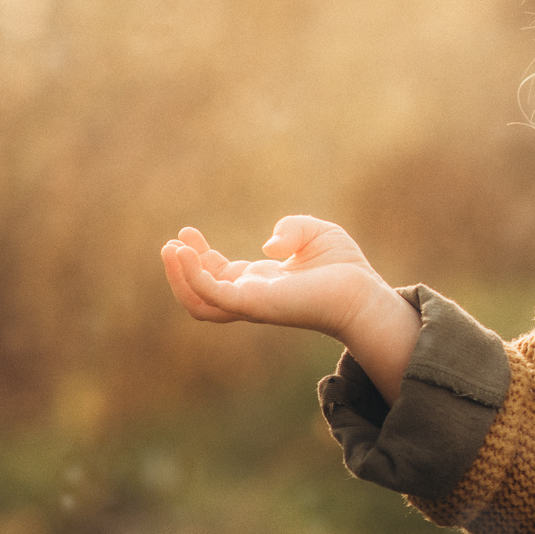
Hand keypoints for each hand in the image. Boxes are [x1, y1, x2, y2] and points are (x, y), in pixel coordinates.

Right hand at [160, 217, 418, 402]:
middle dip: (182, 268)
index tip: (187, 233)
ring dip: (179, 277)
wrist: (364, 293)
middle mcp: (253, 296)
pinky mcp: (254, 305)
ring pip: (199, 301)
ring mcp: (251, 303)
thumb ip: (290, 228)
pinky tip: (184, 253)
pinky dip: (193, 277)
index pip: (219, 275)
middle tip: (172, 243)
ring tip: (170, 249)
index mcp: (262, 283)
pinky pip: (212, 296)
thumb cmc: (345, 268)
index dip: (199, 256)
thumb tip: (268, 247)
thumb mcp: (315, 233)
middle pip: (203, 290)